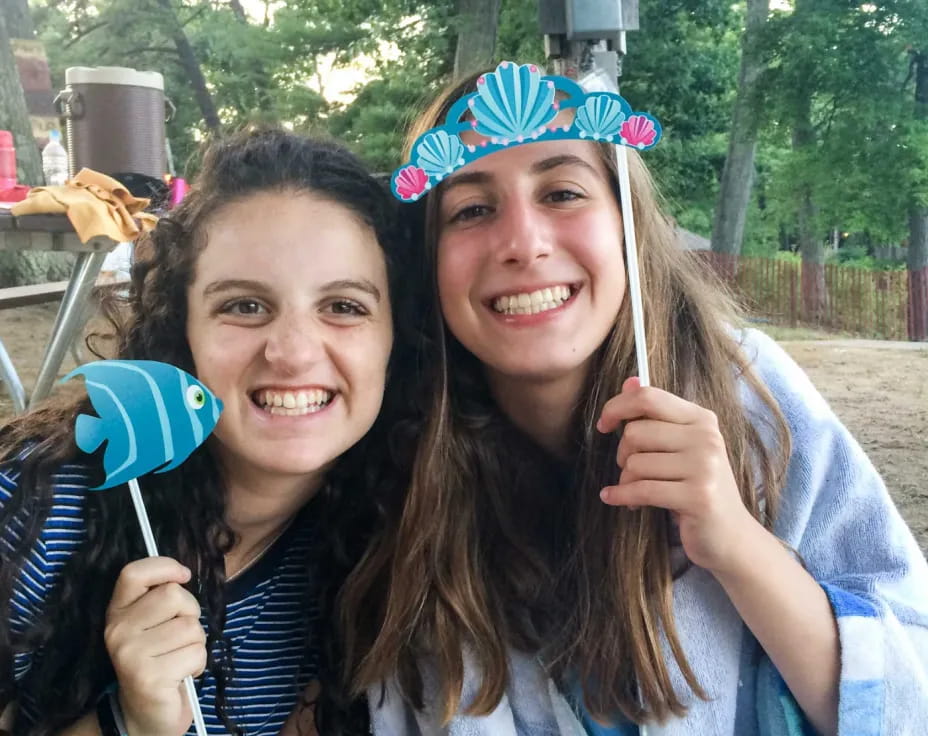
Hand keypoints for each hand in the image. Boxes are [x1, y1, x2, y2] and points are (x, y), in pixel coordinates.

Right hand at [104, 557, 206, 735]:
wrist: (145, 715)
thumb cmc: (159, 661)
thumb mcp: (153, 625)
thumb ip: (161, 599)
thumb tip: (183, 574)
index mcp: (117, 612)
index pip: (133, 573)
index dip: (164, 566)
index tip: (184, 576)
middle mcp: (117, 631)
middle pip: (173, 595)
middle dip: (191, 612)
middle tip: (181, 635)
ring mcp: (130, 654)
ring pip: (190, 626)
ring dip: (197, 643)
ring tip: (180, 657)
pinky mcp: (149, 677)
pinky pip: (196, 652)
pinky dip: (199, 663)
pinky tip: (182, 675)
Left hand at [596, 377, 762, 574]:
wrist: (731, 536)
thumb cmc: (697, 487)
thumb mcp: (681, 447)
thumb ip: (656, 415)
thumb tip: (630, 381)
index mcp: (701, 419)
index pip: (648, 397)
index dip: (617, 407)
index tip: (604, 425)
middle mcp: (706, 438)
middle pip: (636, 432)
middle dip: (623, 454)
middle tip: (632, 471)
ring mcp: (705, 467)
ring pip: (635, 463)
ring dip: (626, 481)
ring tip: (638, 492)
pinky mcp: (698, 497)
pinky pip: (641, 490)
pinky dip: (621, 496)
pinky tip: (615, 500)